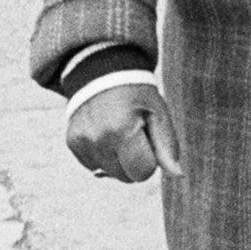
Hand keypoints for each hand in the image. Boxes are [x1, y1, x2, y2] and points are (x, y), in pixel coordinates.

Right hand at [67, 82, 181, 182]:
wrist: (100, 72)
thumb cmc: (136, 94)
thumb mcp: (157, 113)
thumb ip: (167, 146)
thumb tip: (177, 175)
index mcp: (122, 130)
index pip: (143, 172)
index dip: (150, 159)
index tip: (147, 138)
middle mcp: (98, 139)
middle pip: (126, 177)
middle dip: (134, 162)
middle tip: (134, 134)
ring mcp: (82, 142)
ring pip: (109, 173)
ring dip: (118, 159)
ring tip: (118, 131)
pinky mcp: (72, 143)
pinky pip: (94, 165)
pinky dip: (103, 155)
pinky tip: (104, 133)